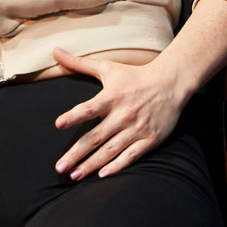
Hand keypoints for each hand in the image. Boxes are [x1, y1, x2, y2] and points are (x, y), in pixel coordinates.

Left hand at [51, 49, 193, 179]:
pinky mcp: (149, 139)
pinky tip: (102, 175)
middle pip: (95, 137)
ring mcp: (137, 129)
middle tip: (59, 168)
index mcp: (112, 97)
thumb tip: (55, 50)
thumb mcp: (108, 67)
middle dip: (76, 154)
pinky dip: (117, 166)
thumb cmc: (134, 76)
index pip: (89, 108)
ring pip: (110, 151)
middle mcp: (123, 115)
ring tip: (74, 176)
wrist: (171, 83)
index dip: (74, 115)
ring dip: (91, 165)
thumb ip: (79, 63)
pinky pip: (131, 156)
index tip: (58, 124)